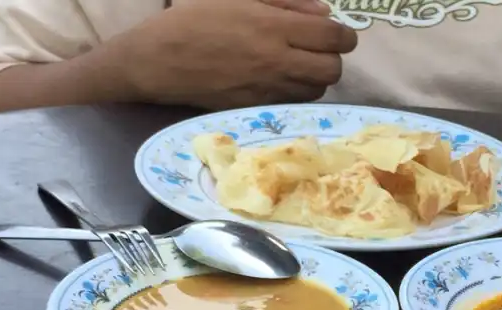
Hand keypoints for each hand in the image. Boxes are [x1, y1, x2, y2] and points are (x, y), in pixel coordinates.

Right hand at [117, 0, 356, 109]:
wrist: (157, 61)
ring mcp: (268, 89)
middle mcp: (277, 61)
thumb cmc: (194, 20)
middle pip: (333, 69)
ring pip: (317, 90)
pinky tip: (282, 81)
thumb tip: (324, 13)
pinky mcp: (257, 108)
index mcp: (274, 27)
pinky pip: (293, 103)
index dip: (344, 35)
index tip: (338, 34)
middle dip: (333, 58)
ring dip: (316, 78)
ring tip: (300, 66)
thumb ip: (286, 2)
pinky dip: (297, 93)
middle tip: (319, 50)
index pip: (333, 37)